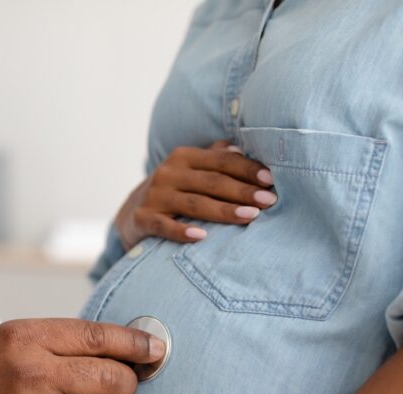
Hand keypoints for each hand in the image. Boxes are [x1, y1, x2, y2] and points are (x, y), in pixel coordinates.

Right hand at [0, 319, 164, 393]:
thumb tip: (113, 344)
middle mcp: (34, 373)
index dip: (136, 343)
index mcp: (24, 338)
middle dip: (126, 381)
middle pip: (113, 376)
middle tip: (118, 382)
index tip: (154, 348)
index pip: (99, 337)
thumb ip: (52, 339)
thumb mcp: (0, 341)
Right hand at [114, 141, 276, 248]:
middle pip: (211, 182)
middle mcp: (168, 173)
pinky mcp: (143, 218)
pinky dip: (182, 231)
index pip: (221, 161)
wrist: (131, 213)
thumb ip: (214, 158)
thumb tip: (242, 149)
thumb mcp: (190, 170)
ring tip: (251, 217)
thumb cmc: (173, 191)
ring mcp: (154, 196)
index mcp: (183, 157)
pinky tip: (202, 237)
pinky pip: (165, 226)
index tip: (271, 180)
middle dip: (242, 191)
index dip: (247, 169)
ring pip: (194, 203)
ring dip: (224, 210)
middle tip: (268, 201)